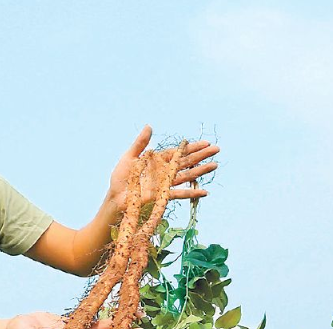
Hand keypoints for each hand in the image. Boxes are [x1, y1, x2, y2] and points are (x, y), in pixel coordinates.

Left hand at [105, 125, 219, 218]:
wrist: (115, 197)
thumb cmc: (121, 178)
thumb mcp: (129, 157)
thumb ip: (141, 143)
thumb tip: (149, 126)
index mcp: (158, 160)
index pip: (179, 152)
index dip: (192, 148)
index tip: (205, 143)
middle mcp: (165, 171)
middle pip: (187, 162)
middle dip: (201, 155)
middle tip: (216, 149)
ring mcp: (165, 183)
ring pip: (187, 175)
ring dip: (201, 171)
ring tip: (215, 165)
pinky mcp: (162, 195)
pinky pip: (179, 194)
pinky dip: (191, 193)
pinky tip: (204, 192)